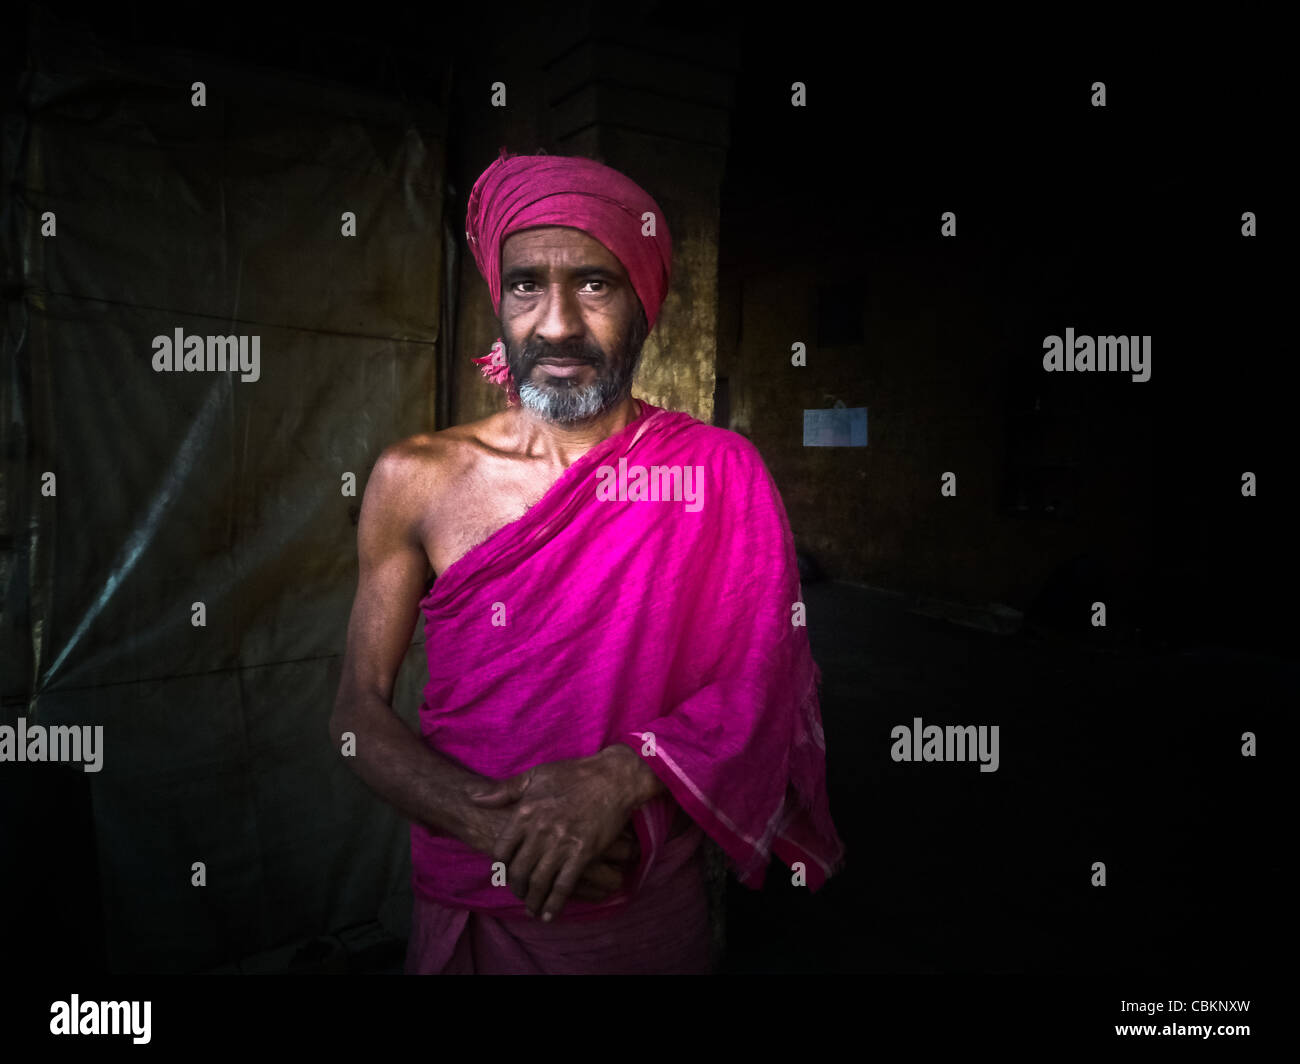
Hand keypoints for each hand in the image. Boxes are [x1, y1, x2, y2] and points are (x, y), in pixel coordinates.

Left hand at [454, 782, 638, 902]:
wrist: (613, 777)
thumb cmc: (574, 774)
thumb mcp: (535, 775)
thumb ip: (504, 790)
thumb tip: (473, 798)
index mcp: (525, 811)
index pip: (502, 850)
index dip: (500, 867)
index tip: (503, 874)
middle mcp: (539, 830)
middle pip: (518, 871)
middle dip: (517, 887)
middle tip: (520, 893)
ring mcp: (561, 843)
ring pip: (538, 882)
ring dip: (532, 900)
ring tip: (532, 908)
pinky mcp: (582, 853)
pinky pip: (564, 886)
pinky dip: (554, 904)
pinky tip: (549, 914)